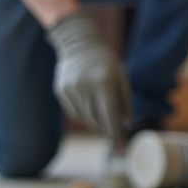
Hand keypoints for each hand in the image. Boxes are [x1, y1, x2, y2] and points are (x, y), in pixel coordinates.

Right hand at [46, 12, 130, 139]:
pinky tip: (91, 108)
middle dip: (107, 128)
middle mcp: (85, 86)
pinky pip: (74, 112)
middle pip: (97, 119)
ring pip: (85, 118)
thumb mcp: (122, 78)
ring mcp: (70, 89)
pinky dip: (84, 115)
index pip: (110, 115)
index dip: (117, 131)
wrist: (80, 45)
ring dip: (96, 123)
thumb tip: (126, 124)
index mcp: (104, 82)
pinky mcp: (61, 90)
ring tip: (104, 119)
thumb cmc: (107, 64)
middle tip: (116, 133)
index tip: (123, 143)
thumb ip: (125, 101)